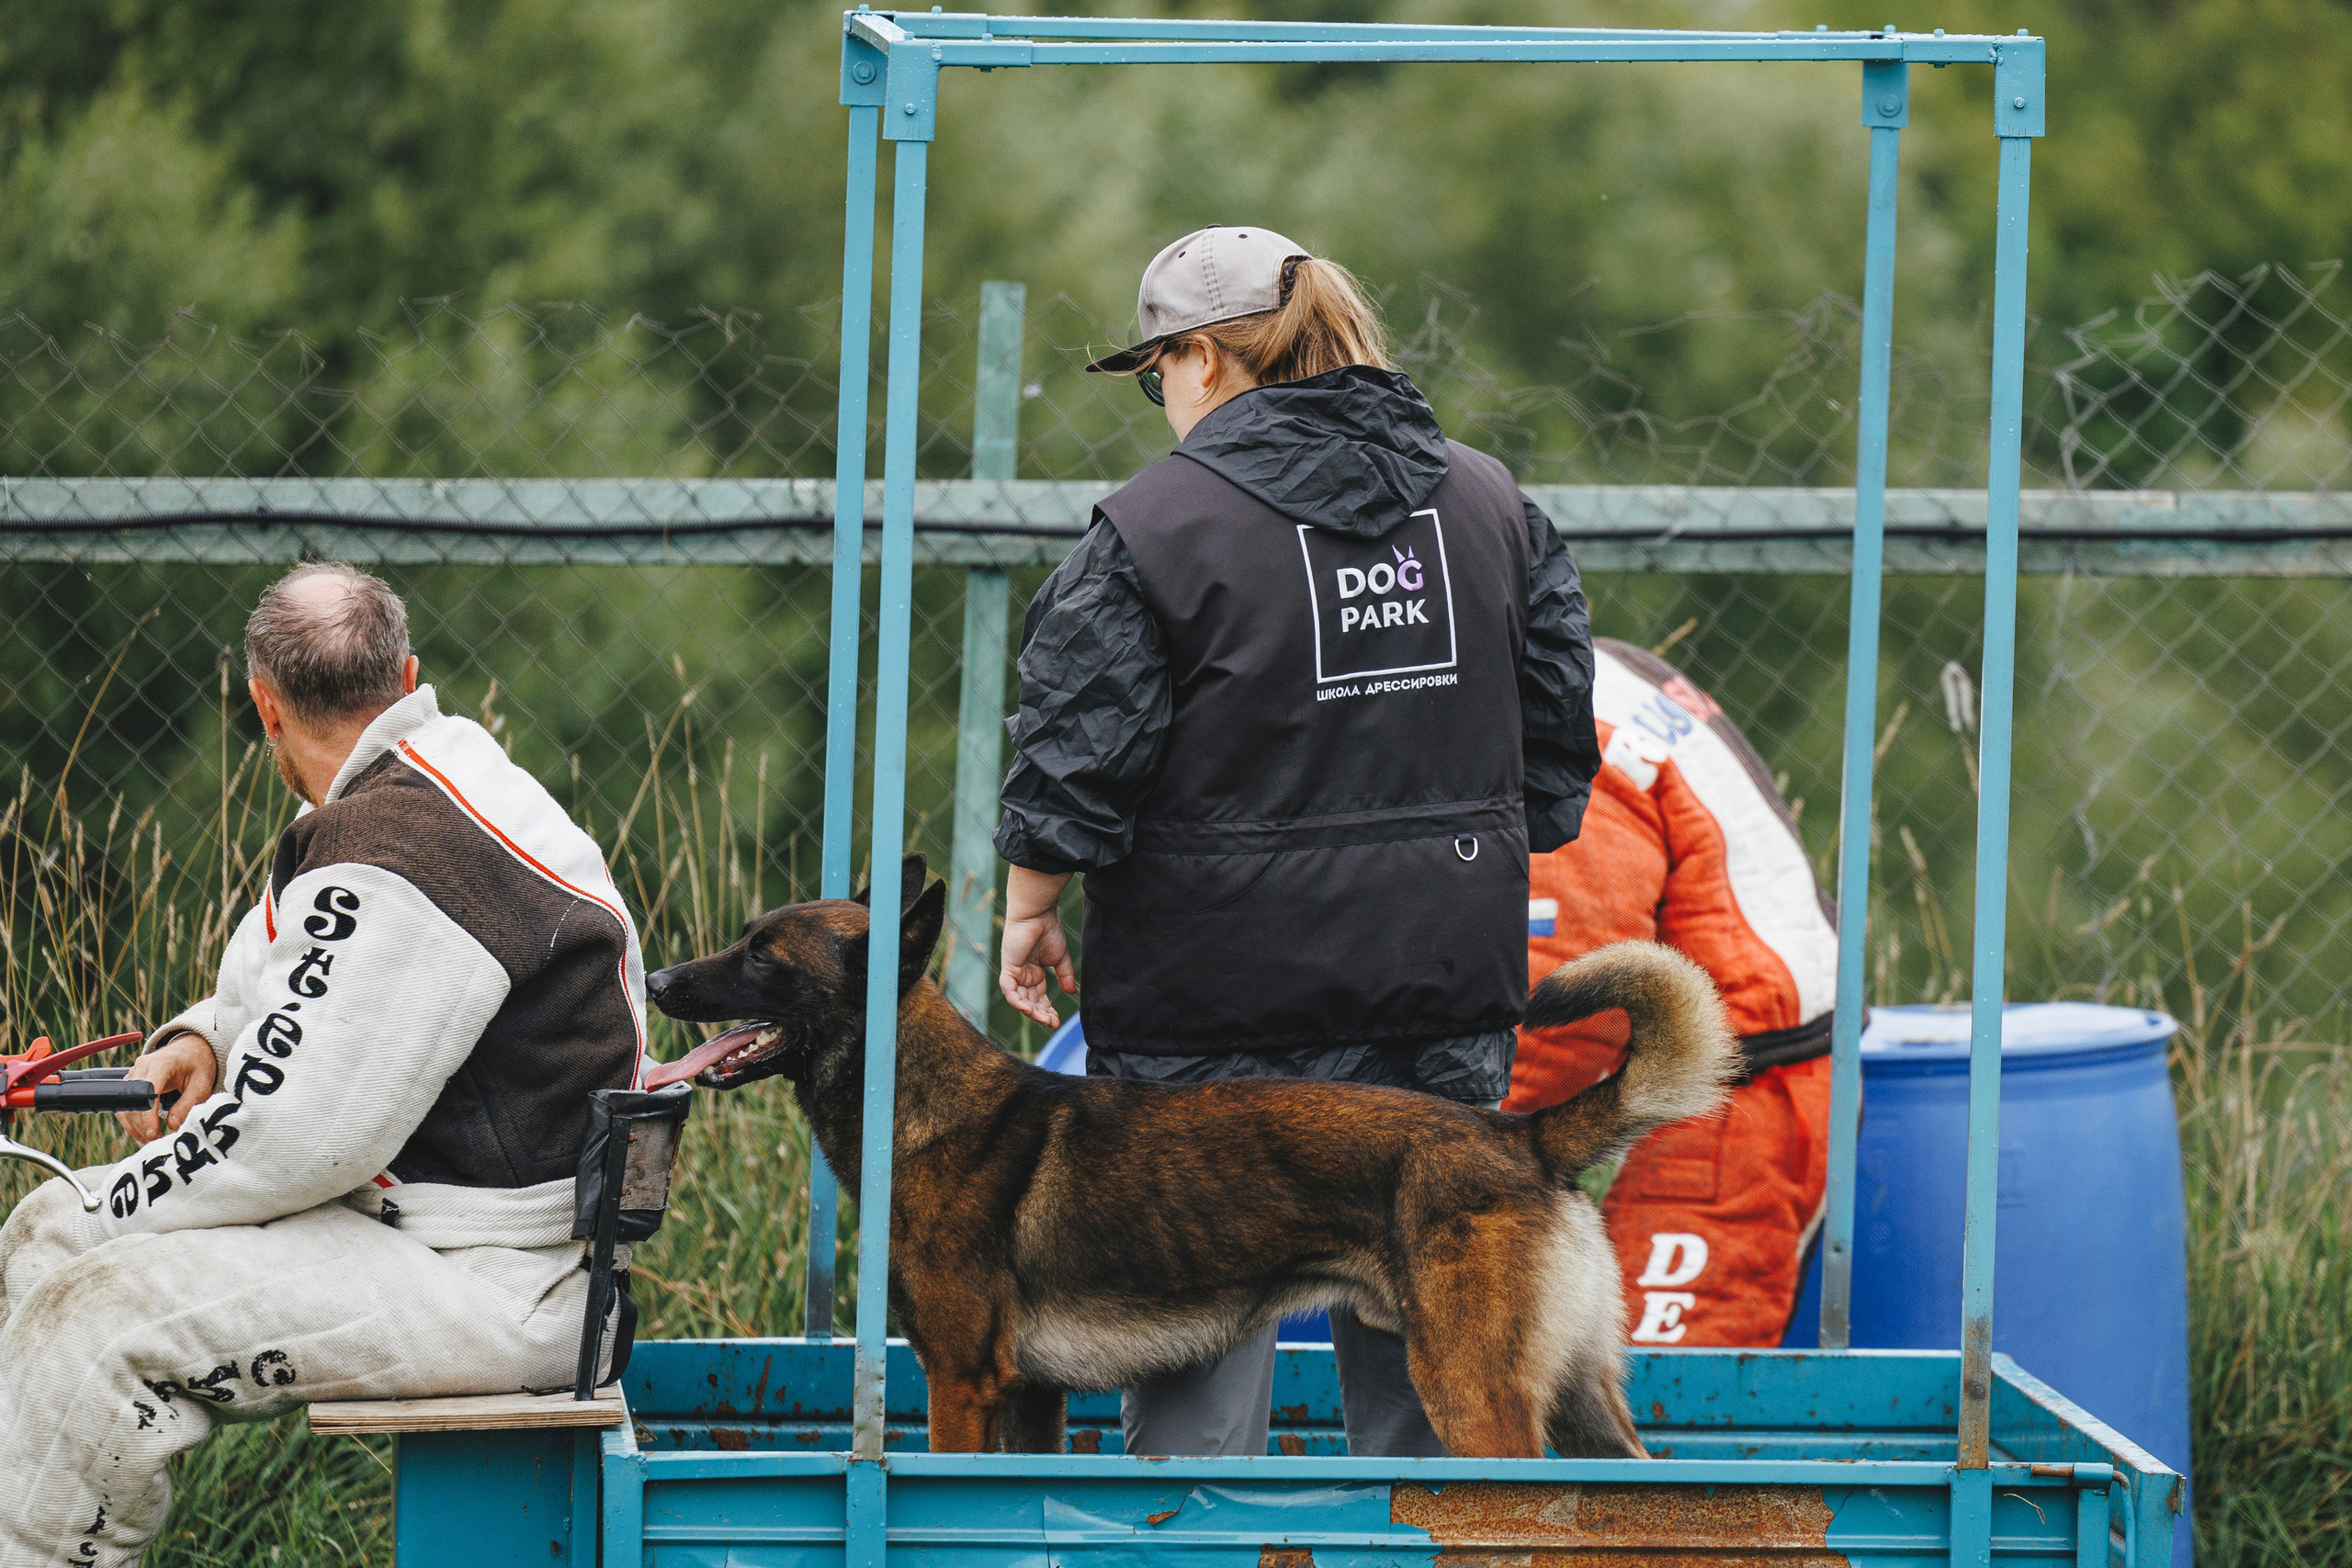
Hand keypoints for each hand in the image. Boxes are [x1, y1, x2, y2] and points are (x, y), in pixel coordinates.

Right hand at [118, 1032, 216, 1144]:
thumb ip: (188, 1104)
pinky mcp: (130, 1083)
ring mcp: (133, 1075)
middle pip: (133, 1102)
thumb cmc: (197, 1065)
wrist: (190, 1050)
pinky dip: (131, 1121)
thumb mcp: (202, 1084)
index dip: (147, 1115)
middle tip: (156, 1141)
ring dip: (135, 1126)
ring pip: (125, 1106)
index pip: (147, 1091)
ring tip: (151, 1140)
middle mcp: (142, 1067)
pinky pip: (125, 1106)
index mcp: (161, 1063)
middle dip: (142, 1125)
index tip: (153, 1133)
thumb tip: (173, 1125)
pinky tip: (143, 1133)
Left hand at [999, 866, 1077, 1027]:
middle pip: (1030, 1002)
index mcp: (1034, 973)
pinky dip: (1018, 1001)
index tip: (1058, 1020)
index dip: (1048, 1010)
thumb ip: (1064, 975)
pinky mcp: (1008, 969)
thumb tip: (1071, 992)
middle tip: (1052, 1023)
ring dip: (1032, 1011)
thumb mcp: (1060, 957)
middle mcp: (1023, 975)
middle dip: (1041, 1014)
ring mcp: (1014, 973)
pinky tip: (1029, 1009)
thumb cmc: (1048, 930)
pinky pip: (1009, 991)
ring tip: (1045, 1020)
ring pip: (1020, 1000)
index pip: (1039, 997)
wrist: (1037, 913)